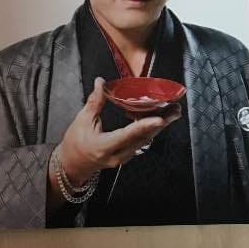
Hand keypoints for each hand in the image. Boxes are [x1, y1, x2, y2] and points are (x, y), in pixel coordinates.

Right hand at [58, 77, 181, 185]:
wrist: (73, 165)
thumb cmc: (75, 143)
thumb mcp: (81, 121)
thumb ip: (94, 102)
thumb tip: (101, 82)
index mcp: (104, 146)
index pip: (128, 134)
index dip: (145, 125)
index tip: (160, 118)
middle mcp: (118, 154)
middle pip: (143, 138)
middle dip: (162, 123)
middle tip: (175, 109)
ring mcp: (124, 157)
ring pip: (145, 140)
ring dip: (160, 126)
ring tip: (173, 111)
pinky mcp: (128, 155)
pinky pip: (142, 141)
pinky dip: (151, 129)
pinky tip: (159, 117)